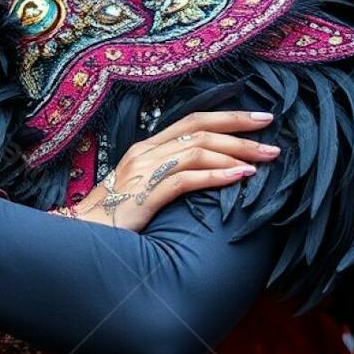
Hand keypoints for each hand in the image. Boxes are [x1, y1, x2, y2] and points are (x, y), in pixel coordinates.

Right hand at [71, 110, 278, 230]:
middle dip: (240, 131)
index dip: (228, 117)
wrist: (80, 237)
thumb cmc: (114, 218)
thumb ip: (170, 174)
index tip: (260, 119)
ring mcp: (144, 172)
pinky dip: (217, 175)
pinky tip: (241, 177)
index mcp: (146, 147)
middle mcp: (145, 152)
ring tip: (265, 159)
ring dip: (236, 153)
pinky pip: (186, 179)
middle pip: (200, 130)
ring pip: (198, 150)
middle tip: (272, 136)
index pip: (193, 120)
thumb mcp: (144, 188)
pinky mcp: (145, 194)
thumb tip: (208, 172)